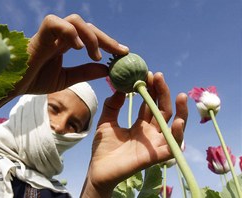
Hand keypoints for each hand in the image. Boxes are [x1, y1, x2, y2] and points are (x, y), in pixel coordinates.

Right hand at [0, 14, 128, 124]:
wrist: (14, 84)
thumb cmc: (35, 80)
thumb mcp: (66, 78)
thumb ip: (85, 72)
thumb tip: (106, 70)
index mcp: (66, 44)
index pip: (92, 37)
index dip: (108, 43)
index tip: (123, 53)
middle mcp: (60, 36)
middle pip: (88, 27)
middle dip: (106, 39)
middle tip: (120, 52)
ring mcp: (50, 34)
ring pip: (75, 21)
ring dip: (90, 37)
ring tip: (94, 56)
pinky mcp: (39, 36)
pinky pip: (55, 23)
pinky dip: (69, 33)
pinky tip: (78, 49)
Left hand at [81, 72, 187, 196]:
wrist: (98, 170)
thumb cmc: (103, 148)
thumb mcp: (106, 121)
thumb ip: (112, 105)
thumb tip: (119, 87)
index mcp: (140, 125)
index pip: (150, 104)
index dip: (151, 90)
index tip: (148, 74)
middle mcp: (150, 133)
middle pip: (162, 111)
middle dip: (163, 93)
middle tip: (159, 76)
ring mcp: (154, 144)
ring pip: (173, 127)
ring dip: (180, 112)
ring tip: (181, 95)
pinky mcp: (155, 156)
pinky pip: (171, 146)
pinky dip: (177, 135)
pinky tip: (177, 121)